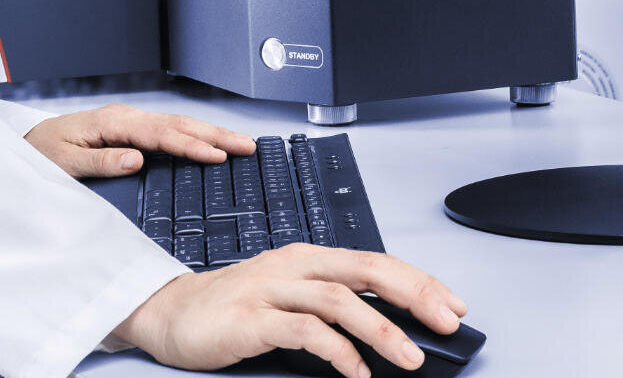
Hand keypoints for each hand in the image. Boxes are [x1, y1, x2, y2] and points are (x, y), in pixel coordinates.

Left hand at [21, 103, 254, 178]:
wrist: (28, 142)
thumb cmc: (44, 153)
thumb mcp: (66, 163)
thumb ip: (102, 161)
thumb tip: (138, 160)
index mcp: (113, 123)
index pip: (161, 135)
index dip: (191, 146)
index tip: (217, 156)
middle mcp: (126, 117)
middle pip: (178, 125)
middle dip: (215, 135)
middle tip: (247, 145)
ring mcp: (130, 121)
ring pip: (177, 125)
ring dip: (210, 133)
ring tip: (240, 143)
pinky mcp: (130, 128)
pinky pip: (168, 130)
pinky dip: (193, 134)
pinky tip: (209, 141)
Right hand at [109, 244, 467, 377]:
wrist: (169, 313)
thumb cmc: (233, 309)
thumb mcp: (288, 299)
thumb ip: (331, 307)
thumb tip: (390, 329)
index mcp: (308, 257)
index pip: (375, 261)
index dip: (419, 281)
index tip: (453, 305)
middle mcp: (293, 265)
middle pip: (366, 269)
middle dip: (414, 294)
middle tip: (447, 323)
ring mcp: (271, 289)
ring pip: (339, 298)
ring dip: (382, 328)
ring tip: (411, 357)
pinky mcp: (251, 317)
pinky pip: (303, 329)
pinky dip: (337, 350)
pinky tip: (357, 371)